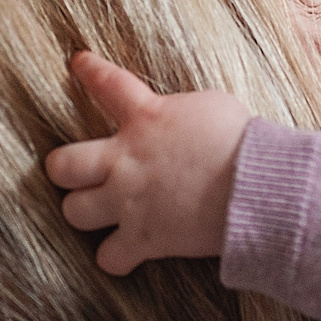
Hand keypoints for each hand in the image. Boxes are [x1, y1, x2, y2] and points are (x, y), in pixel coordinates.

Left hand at [44, 51, 251, 275]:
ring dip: (85, 212)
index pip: (108, 83)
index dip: (90, 71)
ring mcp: (130, 201)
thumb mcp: (211, 106)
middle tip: (74, 172)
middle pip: (63, 165)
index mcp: (146, 117)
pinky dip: (116, 258)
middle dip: (63, 169)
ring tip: (98, 212)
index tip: (78, 63)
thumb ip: (181, 112)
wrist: (257, 186)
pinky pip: (109, 258)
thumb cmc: (245, 141)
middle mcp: (126, 159)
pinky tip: (125, 253)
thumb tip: (179, 119)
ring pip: (74, 212)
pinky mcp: (144, 238)